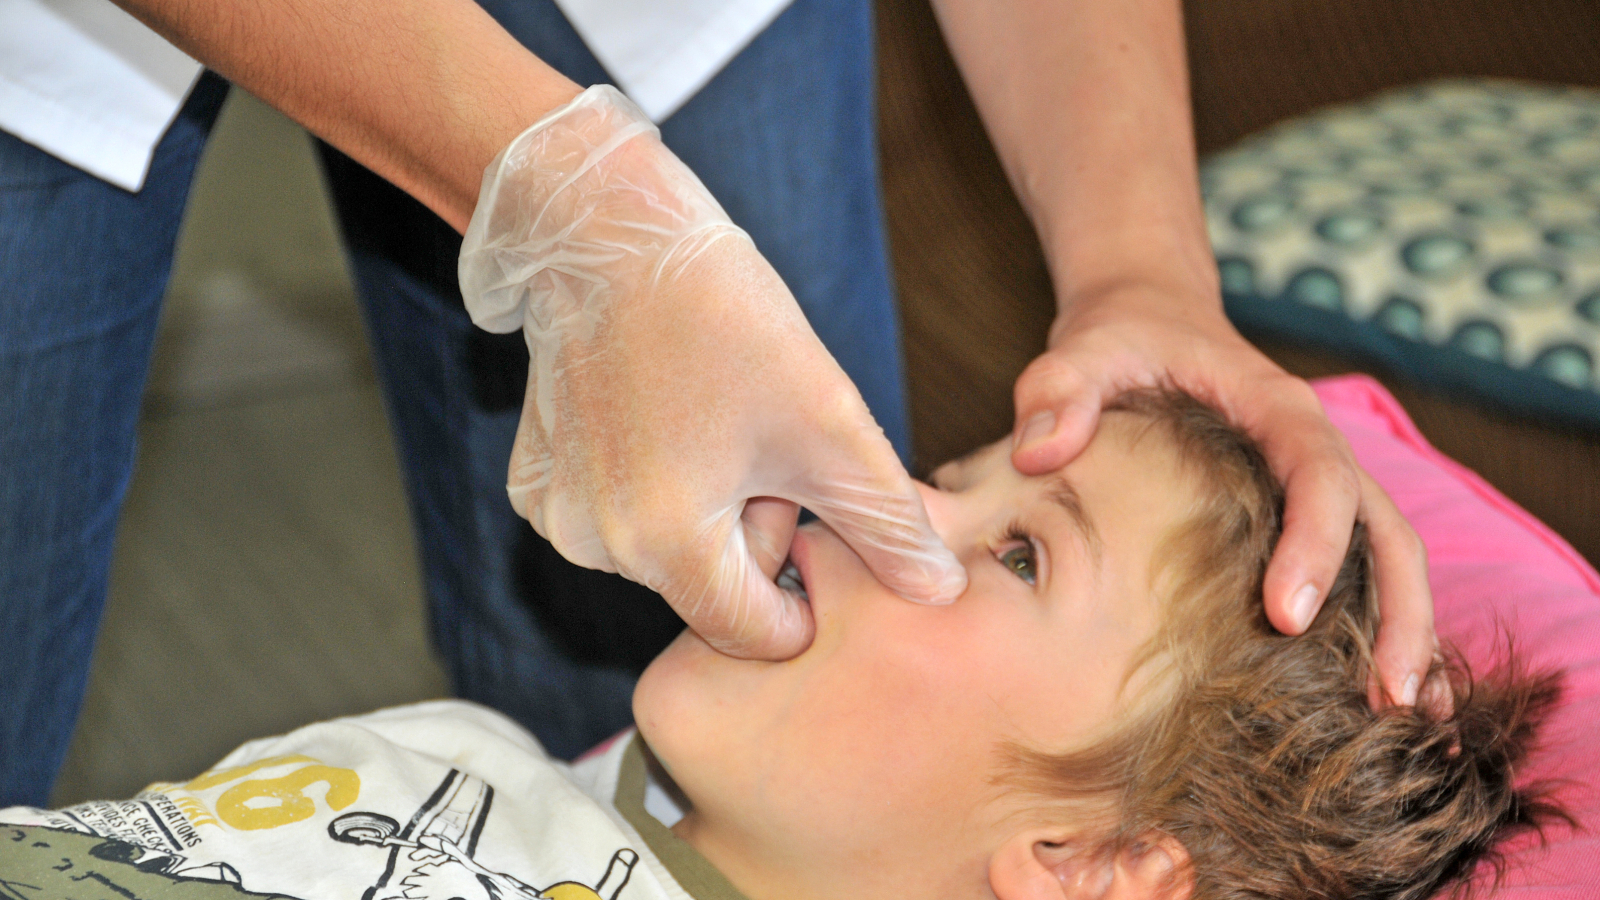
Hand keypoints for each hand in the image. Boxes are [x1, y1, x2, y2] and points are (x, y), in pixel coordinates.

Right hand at [459, 87, 965, 659]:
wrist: (613, 234)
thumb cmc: (729, 322)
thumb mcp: (832, 426)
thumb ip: (887, 524)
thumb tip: (940, 593)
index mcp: (665, 546)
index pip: (755, 633)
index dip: (802, 585)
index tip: (806, 505)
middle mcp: (596, 548)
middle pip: (713, 588)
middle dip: (753, 529)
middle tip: (759, 438)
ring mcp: (556, 516)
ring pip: (668, 553)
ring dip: (705, 507)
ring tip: (711, 419)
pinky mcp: (534, 484)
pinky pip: (617, 518)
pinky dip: (651, 484)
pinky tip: (660, 417)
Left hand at [1008, 283, 1436, 708]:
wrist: (1149, 318)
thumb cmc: (1120, 338)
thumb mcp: (1081, 352)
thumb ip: (1058, 391)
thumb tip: (1038, 453)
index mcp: (1275, 406)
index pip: (1318, 471)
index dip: (1314, 541)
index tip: (1287, 616)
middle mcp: (1314, 446)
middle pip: (1386, 526)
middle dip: (1397, 611)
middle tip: (1384, 698)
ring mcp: (1318, 483)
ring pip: (1391, 555)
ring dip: (1406, 631)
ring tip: (1404, 716)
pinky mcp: (1306, 514)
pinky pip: (1365, 570)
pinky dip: (1387, 628)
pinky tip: (1386, 698)